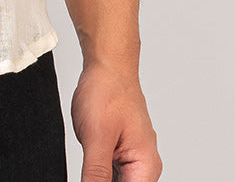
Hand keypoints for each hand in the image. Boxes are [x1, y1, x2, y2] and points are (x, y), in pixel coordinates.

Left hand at [69, 59, 161, 181]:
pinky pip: (110, 173)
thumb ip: (95, 174)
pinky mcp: (120, 151)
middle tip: (90, 163)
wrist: (107, 64)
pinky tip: (88, 161)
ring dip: (98, 176)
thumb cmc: (108, 90)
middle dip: (101, 181)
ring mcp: (132, 158)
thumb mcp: (96, 138)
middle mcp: (143, 166)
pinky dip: (97, 172)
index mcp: (146, 167)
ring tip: (91, 152)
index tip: (91, 175)